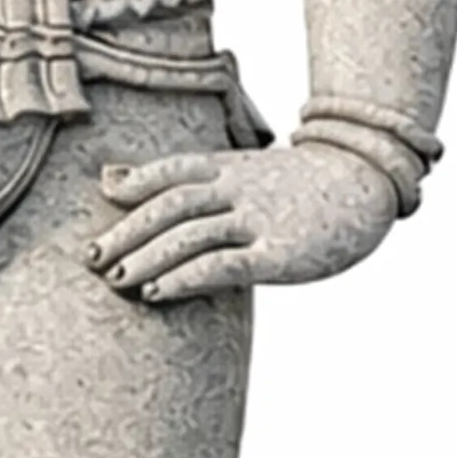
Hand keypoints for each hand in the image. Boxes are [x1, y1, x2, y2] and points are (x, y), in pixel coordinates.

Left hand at [86, 143, 396, 304]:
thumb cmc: (298, 182)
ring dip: (147, 256)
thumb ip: (193, 176)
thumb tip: (120, 178)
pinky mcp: (279, 255)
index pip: (172, 168)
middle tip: (90, 256)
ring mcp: (258, 220)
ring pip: (190, 234)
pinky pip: (223, 265)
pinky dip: (184, 277)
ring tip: (115, 280)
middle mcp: (237, 188)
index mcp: (229, 165)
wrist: (366, 183)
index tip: (101, 196)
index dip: (136, 181)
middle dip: (127, 229)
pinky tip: (157, 292)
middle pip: (170, 204)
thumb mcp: (245, 168)